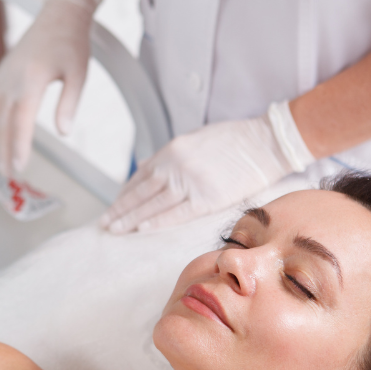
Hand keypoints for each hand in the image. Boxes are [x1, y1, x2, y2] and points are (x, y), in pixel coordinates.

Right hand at [0, 0, 102, 175]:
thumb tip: (65, 132)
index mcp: (32, 80)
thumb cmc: (71, 43)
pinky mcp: (2, 73)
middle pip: (4, 122)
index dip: (18, 145)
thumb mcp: (79, 74)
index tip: (19, 166)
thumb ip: (70, 104)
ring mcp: (4, 76)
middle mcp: (13, 79)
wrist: (59, 16)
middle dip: (4, 150)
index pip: (21, 121)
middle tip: (7, 174)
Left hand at [99, 102, 314, 232]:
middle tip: (105, 223)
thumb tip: (146, 166)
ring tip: (116, 230)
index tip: (114, 206)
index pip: (140, 177)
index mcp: (172, 151)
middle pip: (141, 193)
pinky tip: (142, 229)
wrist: (265, 142)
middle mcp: (176, 166)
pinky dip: (158, 222)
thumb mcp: (194, 139)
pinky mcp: (208, 198)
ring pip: (153, 205)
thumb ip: (169, 156)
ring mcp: (191, 182)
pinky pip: (177, 213)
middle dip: (120, 209)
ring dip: (131, 219)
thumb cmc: (233, 140)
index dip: (124, 194)